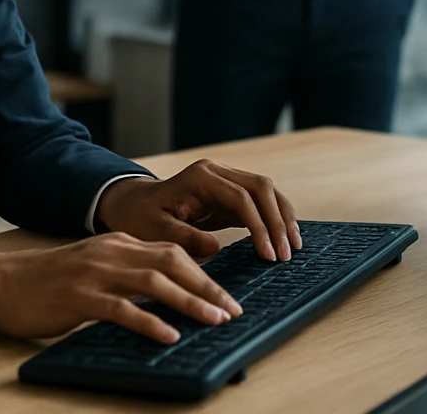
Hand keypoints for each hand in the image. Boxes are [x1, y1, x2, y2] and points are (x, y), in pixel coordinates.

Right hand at [0, 234, 244, 343]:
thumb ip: (126, 274)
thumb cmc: (48, 282)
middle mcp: (112, 252)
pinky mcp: (80, 297)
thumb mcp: (94, 266)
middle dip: (208, 286)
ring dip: (190, 302)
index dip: (205, 272)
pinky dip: (149, 321)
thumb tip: (165, 295)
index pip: (174, 251)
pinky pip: (122, 308)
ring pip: (155, 282)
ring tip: (214, 320)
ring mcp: (96, 273)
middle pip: (173, 262)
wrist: (0, 282)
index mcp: (119, 243)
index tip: (227, 293)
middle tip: (233, 309)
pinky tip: (168, 335)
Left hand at [96, 159, 301, 262]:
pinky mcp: (231, 194)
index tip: (267, 254)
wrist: (132, 206)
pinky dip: (275, 218)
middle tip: (286, 254)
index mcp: (199, 176)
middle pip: (260, 187)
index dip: (258, 225)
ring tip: (293, 248)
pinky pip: (261, 202)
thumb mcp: (154, 231)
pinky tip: (284, 239)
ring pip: (267, 191)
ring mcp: (226, 180)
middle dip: (277, 220)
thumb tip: (217, 247)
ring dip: (283, 217)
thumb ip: (184, 238)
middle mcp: (217, 171)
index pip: (240, 196)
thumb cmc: (139, 218)